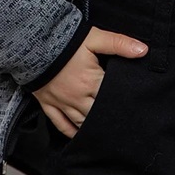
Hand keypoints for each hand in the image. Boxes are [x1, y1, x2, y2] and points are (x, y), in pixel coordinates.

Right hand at [31, 26, 147, 137]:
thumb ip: (119, 43)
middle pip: (98, 115)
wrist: (31, 43)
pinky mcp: (48, 104)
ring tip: (106, 134)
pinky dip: (71, 133)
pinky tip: (80, 137)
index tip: (134, 107)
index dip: (123, 102)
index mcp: (91, 82)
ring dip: (93, 128)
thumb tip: (143, 50)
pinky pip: (61, 125)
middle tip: (122, 125)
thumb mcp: (94, 38)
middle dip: (109, 119)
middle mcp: (78, 97)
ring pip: (81, 123)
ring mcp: (62, 103)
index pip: (112, 98)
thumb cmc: (63, 40)